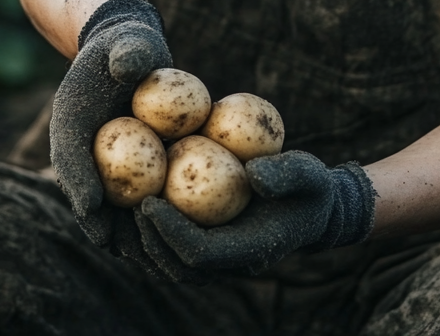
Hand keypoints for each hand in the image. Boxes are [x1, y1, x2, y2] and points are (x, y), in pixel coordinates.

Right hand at [49, 0, 172, 266]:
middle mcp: (83, 152)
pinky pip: (133, 206)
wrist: (129, 52)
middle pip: (87, 198)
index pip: (70, 159)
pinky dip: (149, 225)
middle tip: (126, 249)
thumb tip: (130, 67)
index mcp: (71, 123)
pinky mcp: (126, 175)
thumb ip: (129, 53)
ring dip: (126, 236)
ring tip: (153, 257)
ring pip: (110, 212)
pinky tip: (178, 242)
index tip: (94, 212)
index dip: (79, 187)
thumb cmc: (128, 45)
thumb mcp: (128, 42)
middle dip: (103, 228)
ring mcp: (104, 167)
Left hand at [136, 151, 375, 277]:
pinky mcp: (213, 246)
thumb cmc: (311, 186)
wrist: (315, 206)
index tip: (148, 202)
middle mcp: (232, 262)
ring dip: (145, 243)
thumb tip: (252, 173)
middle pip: (178, 266)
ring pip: (172, 265)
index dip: (170, 233)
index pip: (199, 253)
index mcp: (251, 250)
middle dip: (148, 240)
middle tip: (128, 205)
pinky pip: (176, 249)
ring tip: (124, 208)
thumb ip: (285, 174)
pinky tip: (137, 204)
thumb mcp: (308, 173)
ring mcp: (222, 259)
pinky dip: (153, 234)